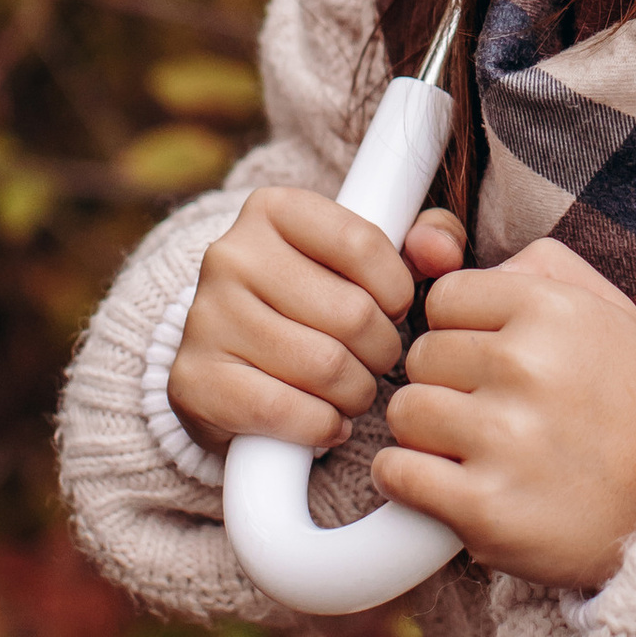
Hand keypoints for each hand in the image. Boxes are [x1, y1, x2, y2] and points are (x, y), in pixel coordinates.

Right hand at [170, 186, 467, 453]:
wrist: (227, 362)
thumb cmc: (313, 302)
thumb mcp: (365, 258)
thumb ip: (423, 241)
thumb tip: (441, 252)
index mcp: (272, 209)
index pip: (363, 244)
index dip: (398, 289)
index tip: (393, 308)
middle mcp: (229, 255)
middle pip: (351, 313)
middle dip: (382, 350)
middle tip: (374, 360)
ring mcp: (205, 318)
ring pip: (325, 367)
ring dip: (357, 393)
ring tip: (353, 390)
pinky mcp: (194, 381)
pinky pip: (285, 412)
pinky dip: (322, 426)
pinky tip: (327, 421)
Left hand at [375, 240, 635, 590]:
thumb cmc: (621, 401)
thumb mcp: (601, 307)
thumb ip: (527, 262)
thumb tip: (428, 245)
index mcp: (553, 308)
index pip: (443, 298)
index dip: (465, 330)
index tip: (497, 360)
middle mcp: (529, 366)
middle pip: (420, 355)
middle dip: (448, 382)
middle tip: (496, 409)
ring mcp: (506, 439)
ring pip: (404, 412)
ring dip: (429, 434)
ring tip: (477, 448)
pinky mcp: (485, 507)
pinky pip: (396, 472)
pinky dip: (411, 482)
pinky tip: (450, 483)